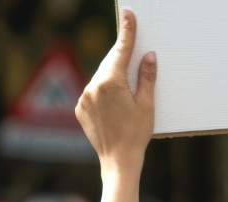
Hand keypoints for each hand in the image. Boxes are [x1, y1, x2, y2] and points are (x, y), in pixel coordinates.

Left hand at [76, 9, 156, 172]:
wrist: (117, 161)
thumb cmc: (136, 134)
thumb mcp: (147, 104)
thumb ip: (146, 77)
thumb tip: (148, 56)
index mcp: (111, 83)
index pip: (122, 51)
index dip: (127, 31)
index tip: (128, 14)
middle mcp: (93, 87)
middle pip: (110, 62)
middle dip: (121, 55)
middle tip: (132, 46)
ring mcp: (84, 98)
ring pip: (100, 76)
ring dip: (113, 74)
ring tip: (127, 83)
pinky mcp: (80, 109)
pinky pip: (93, 91)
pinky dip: (103, 88)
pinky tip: (115, 98)